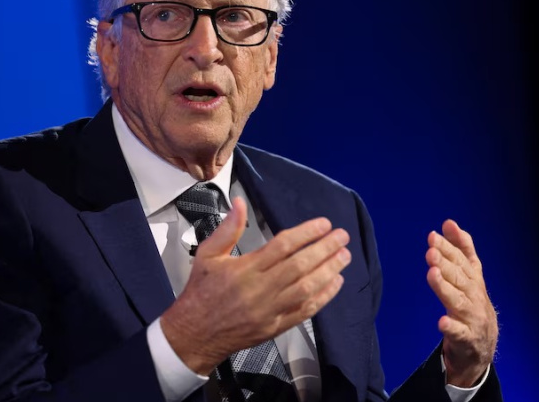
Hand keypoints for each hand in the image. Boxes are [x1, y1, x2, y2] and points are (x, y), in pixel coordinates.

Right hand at [161, 197, 351, 374]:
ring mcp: (270, 310)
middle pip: (300, 265)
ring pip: (306, 288)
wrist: (194, 334)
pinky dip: (323, 297)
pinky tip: (335, 283)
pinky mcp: (275, 327)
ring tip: (344, 256)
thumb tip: (240, 203)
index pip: (282, 246)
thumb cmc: (201, 293)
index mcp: (244, 269)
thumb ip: (227, 229)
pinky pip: (304, 311)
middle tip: (342, 237)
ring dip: (329, 271)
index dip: (306, 233)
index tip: (323, 224)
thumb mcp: (207, 255)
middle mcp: (259, 289)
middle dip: (324, 249)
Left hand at [425, 219, 498, 387]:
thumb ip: (460, 249)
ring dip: (445, 287)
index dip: (449, 247)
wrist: (482, 345)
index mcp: (474, 279)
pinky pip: (458, 332)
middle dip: (445, 263)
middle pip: (459, 277)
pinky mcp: (466, 338)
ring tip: (432, 274)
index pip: (461, 260)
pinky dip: (451, 327)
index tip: (433, 235)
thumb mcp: (469, 275)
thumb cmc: (471, 303)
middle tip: (431, 251)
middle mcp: (474, 295)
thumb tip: (448, 223)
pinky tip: (442, 321)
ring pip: (457, 300)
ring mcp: (472, 317)